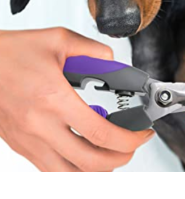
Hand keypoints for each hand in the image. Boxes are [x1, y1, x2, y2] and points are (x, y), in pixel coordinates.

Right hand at [0, 28, 153, 170]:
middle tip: (132, 144)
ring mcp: (28, 140)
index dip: (129, 139)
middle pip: (90, 163)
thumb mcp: (59, 39)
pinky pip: (50, 170)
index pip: (101, 134)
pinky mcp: (20, 145)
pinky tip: (83, 153)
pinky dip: (74, 169)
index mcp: (54, 99)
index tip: (142, 134)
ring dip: (97, 169)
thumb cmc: (12, 52)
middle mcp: (40, 126)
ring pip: (69, 176)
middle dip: (121, 157)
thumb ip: (92, 50)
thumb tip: (110, 60)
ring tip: (111, 152)